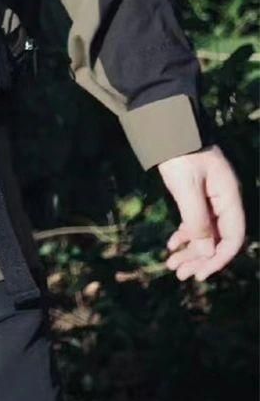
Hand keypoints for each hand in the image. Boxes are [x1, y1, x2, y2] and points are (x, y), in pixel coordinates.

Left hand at [157, 143, 245, 282]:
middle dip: (200, 258)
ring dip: (190, 250)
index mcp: (229, 196)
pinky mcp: (197, 193)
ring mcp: (210, 197)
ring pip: (205, 231)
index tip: (200, 274)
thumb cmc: (178, 153)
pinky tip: (171, 245)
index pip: (233, 237)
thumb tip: (207, 253)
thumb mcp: (186, 187)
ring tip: (171, 264)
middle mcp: (224, 199)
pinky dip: (184, 234)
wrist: (167, 126)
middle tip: (179, 274)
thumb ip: (197, 220)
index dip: (218, 258)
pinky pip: (195, 221)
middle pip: (218, 238)